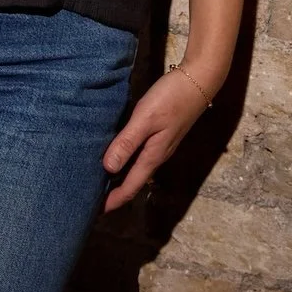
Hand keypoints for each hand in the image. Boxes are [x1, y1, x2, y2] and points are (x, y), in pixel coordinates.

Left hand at [100, 67, 212, 211]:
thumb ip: (127, 142)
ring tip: (100, 177)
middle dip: (115, 191)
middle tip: (92, 196)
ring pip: (138, 167)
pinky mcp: (162, 132)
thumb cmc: (171, 98)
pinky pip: (141, 153)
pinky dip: (127, 158)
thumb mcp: (146, 119)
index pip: (131, 186)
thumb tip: (108, 168)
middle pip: (134, 180)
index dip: (114, 200)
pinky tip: (117, 151)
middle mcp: (157, 154)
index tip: (95, 211)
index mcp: (153, 155)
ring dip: (121, 175)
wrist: (199, 79)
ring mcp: (161, 144)